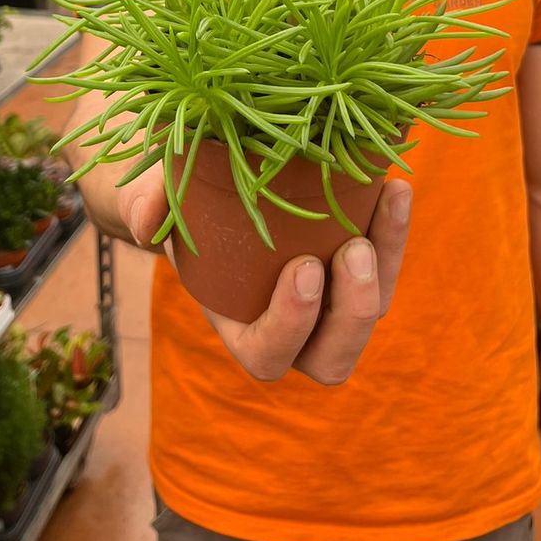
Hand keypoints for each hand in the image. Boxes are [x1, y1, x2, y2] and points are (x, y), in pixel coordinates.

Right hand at [120, 170, 412, 385]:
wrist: (201, 185)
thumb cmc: (172, 202)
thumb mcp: (149, 201)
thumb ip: (144, 209)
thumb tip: (148, 219)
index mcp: (238, 328)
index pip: (269, 354)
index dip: (291, 324)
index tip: (303, 268)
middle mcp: (290, 329)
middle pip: (333, 355)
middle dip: (352, 309)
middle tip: (353, 249)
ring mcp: (327, 302)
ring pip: (372, 310)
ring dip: (387, 262)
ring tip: (387, 200)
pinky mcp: (353, 266)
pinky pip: (385, 262)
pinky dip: (394, 228)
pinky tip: (396, 186)